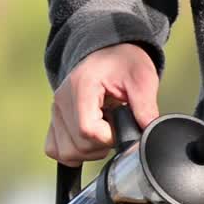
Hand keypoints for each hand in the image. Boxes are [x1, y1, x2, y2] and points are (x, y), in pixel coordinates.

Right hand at [45, 43, 159, 166]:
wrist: (108, 52)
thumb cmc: (123, 62)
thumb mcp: (142, 79)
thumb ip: (145, 107)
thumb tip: (148, 134)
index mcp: (81, 87)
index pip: (87, 130)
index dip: (109, 137)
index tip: (122, 126)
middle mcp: (62, 100)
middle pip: (77, 145)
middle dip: (102, 145)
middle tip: (116, 128)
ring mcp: (55, 111)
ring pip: (65, 152)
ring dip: (88, 151)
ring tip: (104, 133)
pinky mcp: (54, 120)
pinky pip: (54, 149)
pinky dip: (72, 151)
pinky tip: (88, 140)